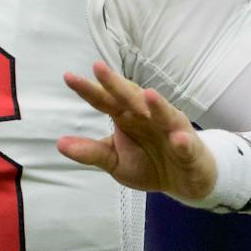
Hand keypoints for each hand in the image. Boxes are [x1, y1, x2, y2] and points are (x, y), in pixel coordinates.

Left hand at [57, 62, 217, 202]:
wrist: (184, 182)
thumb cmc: (149, 164)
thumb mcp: (115, 161)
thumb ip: (91, 152)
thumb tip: (60, 144)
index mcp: (127, 117)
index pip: (105, 100)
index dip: (88, 90)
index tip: (68, 77)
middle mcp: (148, 116)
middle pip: (131, 98)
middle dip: (116, 84)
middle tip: (99, 68)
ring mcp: (171, 130)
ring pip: (164, 115)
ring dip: (158, 105)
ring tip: (147, 94)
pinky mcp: (190, 149)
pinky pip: (186, 144)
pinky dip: (184, 141)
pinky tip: (178, 138)